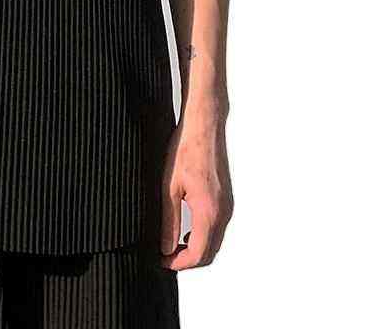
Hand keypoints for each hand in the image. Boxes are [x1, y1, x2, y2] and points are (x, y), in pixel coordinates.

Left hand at [160, 105, 233, 269]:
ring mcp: (227, 205)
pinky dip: (202, 235)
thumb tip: (166, 246)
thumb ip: (169, 220)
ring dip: (196, 248)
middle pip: (210, 252)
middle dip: (188, 260)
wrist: (204, 126)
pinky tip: (185, 228)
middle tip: (165, 255)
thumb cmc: (186, 149)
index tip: (162, 261)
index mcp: (209, 212)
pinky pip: (217, 227)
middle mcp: (223, 212)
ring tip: (172, 243)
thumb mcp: (169, 187)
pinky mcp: (226, 198)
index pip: (199, 254)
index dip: (179, 264)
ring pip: (214, 241)